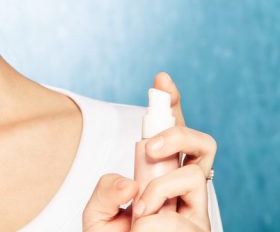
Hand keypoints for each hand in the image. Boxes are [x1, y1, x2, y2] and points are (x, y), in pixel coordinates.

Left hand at [82, 72, 217, 230]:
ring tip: (142, 190)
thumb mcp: (95, 216)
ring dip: (167, 167)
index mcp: (151, 177)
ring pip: (200, 159)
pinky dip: (160, 195)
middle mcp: (176, 185)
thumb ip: (105, 192)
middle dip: (176, 125)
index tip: (161, 79)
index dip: (168, 105)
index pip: (165, 135)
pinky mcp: (202, 220)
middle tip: (150, 143)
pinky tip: (144, 214)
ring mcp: (191, 201)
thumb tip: (133, 181)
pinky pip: (190, 185)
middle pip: (195, 140)